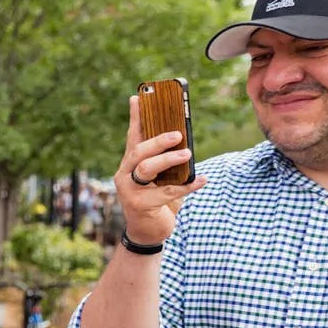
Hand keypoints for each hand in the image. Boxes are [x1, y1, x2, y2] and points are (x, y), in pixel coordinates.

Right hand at [114, 94, 204, 245]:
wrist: (148, 231)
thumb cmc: (156, 199)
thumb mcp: (159, 177)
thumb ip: (164, 160)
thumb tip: (183, 138)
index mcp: (130, 163)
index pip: (132, 136)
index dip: (135, 117)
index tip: (138, 97)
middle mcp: (125, 174)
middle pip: (138, 152)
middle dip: (158, 141)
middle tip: (178, 134)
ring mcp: (130, 190)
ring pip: (146, 169)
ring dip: (168, 160)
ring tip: (188, 154)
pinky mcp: (141, 206)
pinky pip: (167, 192)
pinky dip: (187, 186)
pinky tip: (202, 180)